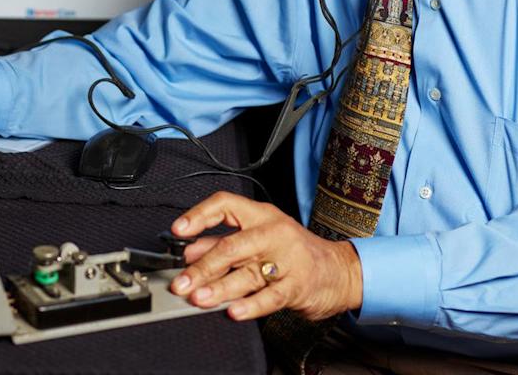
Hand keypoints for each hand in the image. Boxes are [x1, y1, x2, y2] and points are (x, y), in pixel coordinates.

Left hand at [168, 191, 362, 322]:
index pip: (225, 205)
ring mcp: (288, 259)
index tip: (177, 231)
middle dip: (201, 267)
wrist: (339, 271)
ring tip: (198, 299)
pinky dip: (251, 305)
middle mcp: (273, 232)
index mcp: (261, 215)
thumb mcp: (258, 238)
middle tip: (181, 282)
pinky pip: (271, 297)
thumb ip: (221, 243)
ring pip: (247, 274)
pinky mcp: (298, 285)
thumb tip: (188, 251)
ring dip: (219, 289)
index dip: (198, 215)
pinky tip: (234, 312)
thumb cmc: (294, 252)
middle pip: (231, 246)